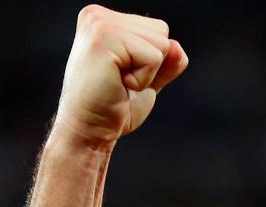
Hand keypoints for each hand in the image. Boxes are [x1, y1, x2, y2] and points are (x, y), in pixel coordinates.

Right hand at [54, 5, 187, 145]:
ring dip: (147, 73)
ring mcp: (100, 23)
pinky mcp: (105, 38)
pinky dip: (143, 80)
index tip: (121, 76)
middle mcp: (97, 15)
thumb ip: (166, 60)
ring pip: (161, 43)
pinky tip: (117, 85)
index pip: (157, 29)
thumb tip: (176, 47)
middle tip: (119, 82)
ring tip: (118, 82)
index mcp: (103, 19)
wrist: (89, 132)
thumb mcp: (148, 79)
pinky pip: (154, 57)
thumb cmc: (112, 108)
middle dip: (151, 65)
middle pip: (161, 32)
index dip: (151, 61)